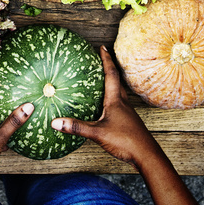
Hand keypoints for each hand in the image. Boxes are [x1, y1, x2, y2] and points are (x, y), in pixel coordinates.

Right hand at [51, 46, 159, 168]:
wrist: (148, 157)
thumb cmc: (126, 141)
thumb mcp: (98, 133)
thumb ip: (77, 127)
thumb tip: (55, 122)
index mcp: (115, 101)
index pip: (111, 75)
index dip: (106, 60)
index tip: (102, 47)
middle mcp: (123, 103)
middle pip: (116, 81)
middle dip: (109, 68)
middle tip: (102, 58)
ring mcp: (127, 113)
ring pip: (118, 93)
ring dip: (112, 83)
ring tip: (102, 79)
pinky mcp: (128, 122)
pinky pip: (118, 104)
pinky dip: (111, 99)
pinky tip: (105, 107)